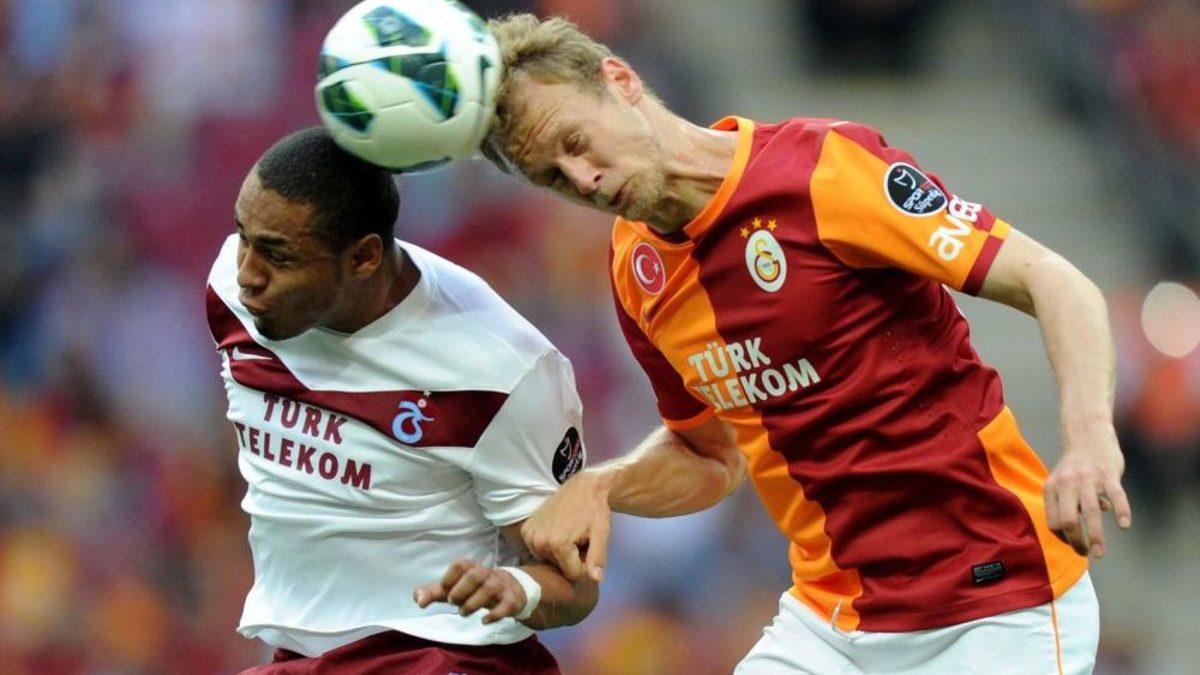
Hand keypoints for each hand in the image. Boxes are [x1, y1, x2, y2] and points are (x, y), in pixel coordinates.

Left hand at [413, 559, 526, 623]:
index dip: (450, 577)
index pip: (460, 564)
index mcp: (471, 567)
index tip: (444, 589)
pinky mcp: (511, 600)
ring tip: (463, 612)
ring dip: (472, 603)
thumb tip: (418, 600)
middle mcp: (486, 574)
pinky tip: (483, 620)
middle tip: (452, 602)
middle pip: (475, 575)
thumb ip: (433, 592)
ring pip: (488, 589)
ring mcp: (500, 586)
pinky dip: (494, 614)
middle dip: (461, 590)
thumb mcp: (453, 588)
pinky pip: (505, 605)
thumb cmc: (474, 588)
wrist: (509, 589)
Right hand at [520, 471, 610, 581]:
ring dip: (560, 552)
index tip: (588, 546)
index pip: (573, 574)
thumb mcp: (601, 533)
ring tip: (568, 532)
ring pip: (549, 559)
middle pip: (559, 567)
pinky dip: (548, 544)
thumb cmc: (595, 510)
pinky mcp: (526, 530)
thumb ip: (598, 558)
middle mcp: (539, 542)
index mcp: (558, 544)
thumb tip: (596, 579)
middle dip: (571, 558)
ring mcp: (530, 536)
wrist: (582, 487)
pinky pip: (538, 550)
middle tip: (578, 537)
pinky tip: (557, 529)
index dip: (584, 564)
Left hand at [1044, 423, 1131, 557]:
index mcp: (1052, 487)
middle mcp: (1067, 484)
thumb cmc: (1076, 465)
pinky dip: (1121, 512)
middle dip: (1077, 542)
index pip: (1053, 521)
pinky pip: (1116, 496)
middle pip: (1068, 521)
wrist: (1088, 434)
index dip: (1063, 538)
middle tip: (1087, 554)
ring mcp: (1088, 478)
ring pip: (1091, 513)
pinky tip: (1124, 525)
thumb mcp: (1063, 483)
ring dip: (1095, 537)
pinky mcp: (1108, 474)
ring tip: (1100, 553)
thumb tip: (1086, 526)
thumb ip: (1069, 504)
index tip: (1074, 545)